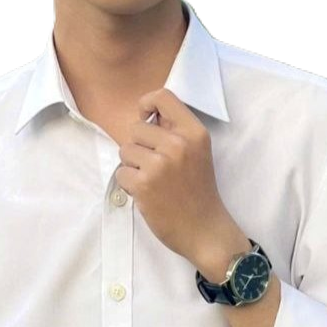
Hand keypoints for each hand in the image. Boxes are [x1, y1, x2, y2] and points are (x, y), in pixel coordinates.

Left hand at [115, 87, 235, 264]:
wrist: (205, 229)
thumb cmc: (198, 188)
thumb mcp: (197, 150)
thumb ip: (175, 129)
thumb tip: (146, 114)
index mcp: (194, 132)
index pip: (163, 97)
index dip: (147, 104)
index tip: (146, 120)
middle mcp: (178, 144)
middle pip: (136, 128)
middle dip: (139, 146)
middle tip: (155, 165)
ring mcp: (160, 164)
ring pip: (125, 150)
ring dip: (133, 166)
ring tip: (152, 180)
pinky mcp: (144, 184)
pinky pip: (121, 172)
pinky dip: (129, 184)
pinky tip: (147, 193)